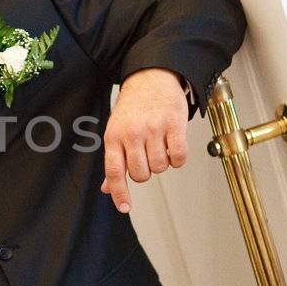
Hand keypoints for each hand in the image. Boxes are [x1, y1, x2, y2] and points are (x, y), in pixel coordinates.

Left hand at [100, 68, 189, 211]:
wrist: (152, 77)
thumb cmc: (133, 107)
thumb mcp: (116, 131)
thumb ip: (114, 161)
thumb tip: (107, 189)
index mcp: (114, 136)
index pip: (114, 172)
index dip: (119, 193)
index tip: (125, 208)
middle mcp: (132, 133)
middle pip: (141, 174)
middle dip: (146, 171)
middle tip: (147, 156)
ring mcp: (153, 129)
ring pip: (160, 167)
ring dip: (163, 163)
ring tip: (159, 145)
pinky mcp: (174, 125)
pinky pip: (179, 157)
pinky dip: (178, 158)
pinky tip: (173, 146)